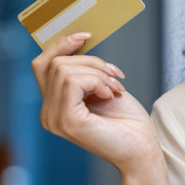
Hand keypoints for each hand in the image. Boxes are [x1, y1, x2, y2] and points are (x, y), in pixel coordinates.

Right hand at [31, 32, 159, 171]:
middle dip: (90, 61)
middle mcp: (48, 113)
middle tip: (115, 75)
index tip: (85, 36)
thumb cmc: (128, 122)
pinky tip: (109, 94)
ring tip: (115, 87)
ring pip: (64, 69)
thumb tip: (76, 41)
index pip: (41, 65)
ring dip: (97, 72)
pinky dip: (96, 80)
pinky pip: (72, 81)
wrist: (142, 148)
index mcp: (54, 105)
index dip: (61, 45)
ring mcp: (54, 118)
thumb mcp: (102, 87)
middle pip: (54, 63)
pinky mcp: (66, 120)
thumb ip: (84, 71)